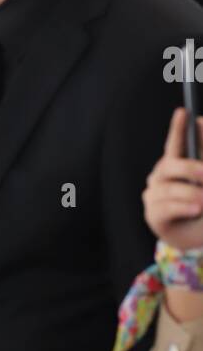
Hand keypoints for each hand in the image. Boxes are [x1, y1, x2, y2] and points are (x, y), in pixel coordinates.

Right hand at [143, 107, 202, 248]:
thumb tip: (201, 125)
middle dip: (190, 168)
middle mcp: (161, 177)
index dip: (177, 129)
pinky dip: (183, 207)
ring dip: (191, 194)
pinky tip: (195, 209)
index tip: (183, 112)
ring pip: (170, 188)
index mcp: (175, 165)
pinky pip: (166, 207)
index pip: (175, 144)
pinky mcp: (153, 215)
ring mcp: (154, 195)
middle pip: (170, 164)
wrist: (197, 238)